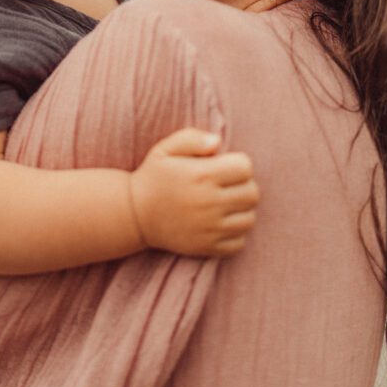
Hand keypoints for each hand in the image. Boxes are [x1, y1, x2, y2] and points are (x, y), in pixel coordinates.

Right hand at [129, 128, 258, 257]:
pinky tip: (220, 223)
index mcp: (201, 175)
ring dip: (241, 210)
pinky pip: (239, 242)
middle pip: (252, 194)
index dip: (237, 164)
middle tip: (226, 185)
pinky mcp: (207, 248)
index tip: (223, 166)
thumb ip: (192, 138)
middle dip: (244, 185)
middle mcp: (209, 202)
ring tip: (225, 204)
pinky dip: (234, 233)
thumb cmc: (154, 176)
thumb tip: (218, 142)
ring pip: (249, 219)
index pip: (245, 168)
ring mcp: (210, 228)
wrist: (134, 214)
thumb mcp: (166, 149)